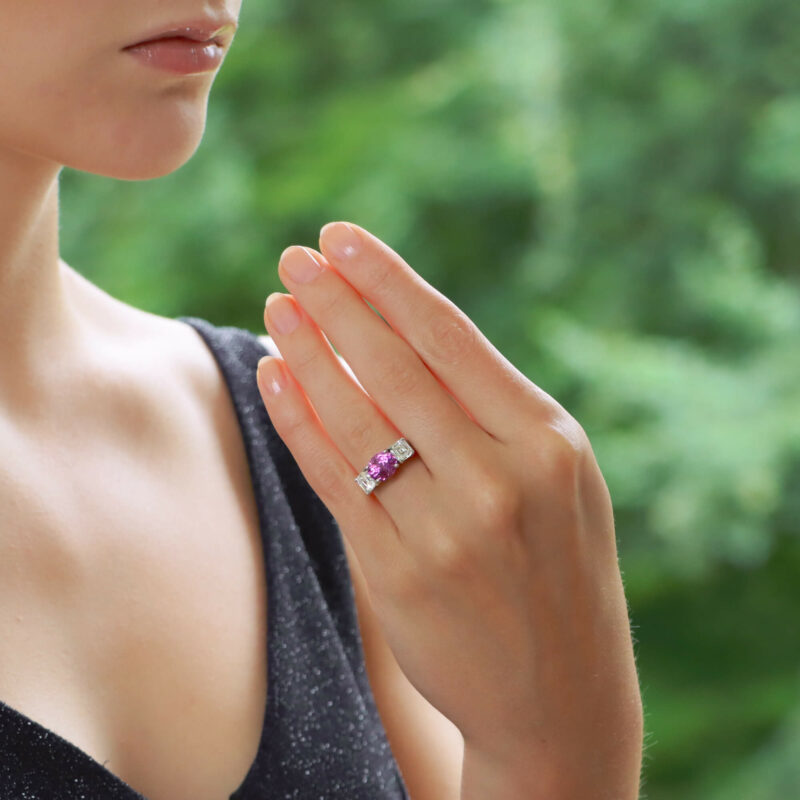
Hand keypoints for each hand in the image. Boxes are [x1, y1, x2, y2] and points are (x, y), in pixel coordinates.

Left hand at [256, 222, 642, 797]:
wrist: (561, 694)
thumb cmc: (558, 567)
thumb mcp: (557, 477)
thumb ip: (491, 410)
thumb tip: (401, 331)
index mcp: (547, 440)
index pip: (451, 337)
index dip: (387, 281)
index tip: (340, 238)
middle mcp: (499, 478)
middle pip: (396, 366)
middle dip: (336, 302)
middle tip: (294, 257)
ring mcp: (445, 530)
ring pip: (355, 418)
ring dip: (307, 353)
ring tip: (278, 307)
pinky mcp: (398, 574)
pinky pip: (333, 480)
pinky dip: (298, 422)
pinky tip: (274, 378)